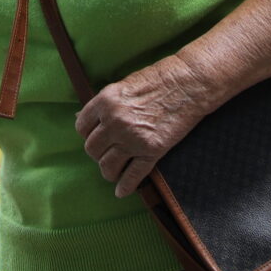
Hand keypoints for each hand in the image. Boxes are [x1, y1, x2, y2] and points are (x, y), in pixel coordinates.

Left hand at [76, 56, 216, 196]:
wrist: (189, 84)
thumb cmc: (158, 79)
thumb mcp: (123, 85)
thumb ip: (103, 104)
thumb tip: (80, 115)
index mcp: (106, 102)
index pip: (82, 128)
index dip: (88, 134)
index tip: (95, 137)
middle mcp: (115, 122)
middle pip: (92, 149)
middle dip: (98, 153)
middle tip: (107, 152)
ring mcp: (133, 138)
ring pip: (107, 165)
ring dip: (108, 171)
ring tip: (113, 172)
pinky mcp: (152, 150)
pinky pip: (132, 175)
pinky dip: (125, 186)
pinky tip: (122, 191)